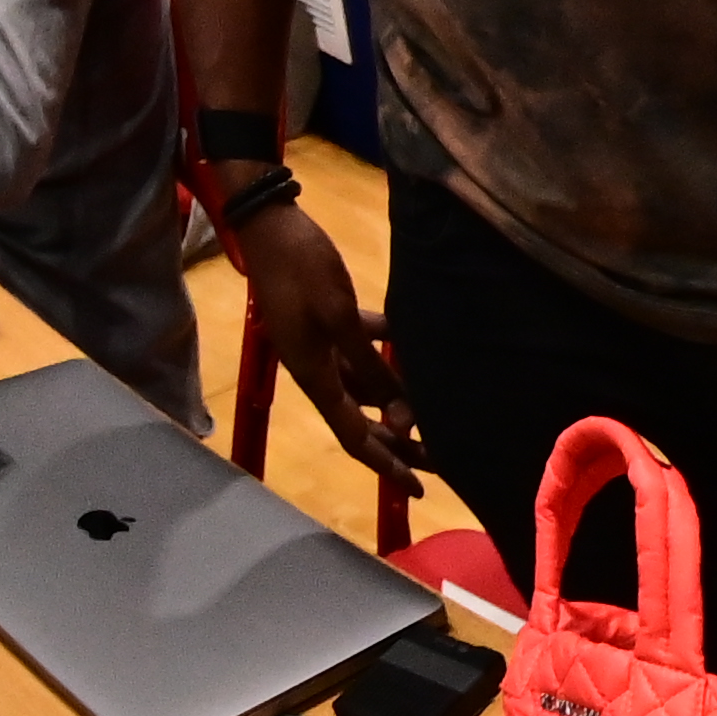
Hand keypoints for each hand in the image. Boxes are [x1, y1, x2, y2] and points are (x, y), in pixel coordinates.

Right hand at [226, 201, 412, 491]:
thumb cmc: (304, 270)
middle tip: (444, 459)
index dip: (386, 464)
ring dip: (400, 400)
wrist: (272, 228)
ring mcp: (324, 346)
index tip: (417, 488)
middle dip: (401, 442)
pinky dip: (392, 354)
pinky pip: (367, 349)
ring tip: (441, 411)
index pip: (353, 437)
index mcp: (315, 378)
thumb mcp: (340, 318)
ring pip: (368, 386)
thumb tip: (398, 413)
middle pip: (364, 419)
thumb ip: (368, 365)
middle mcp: (319, 371)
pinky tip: (422, 347)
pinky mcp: (333, 320)